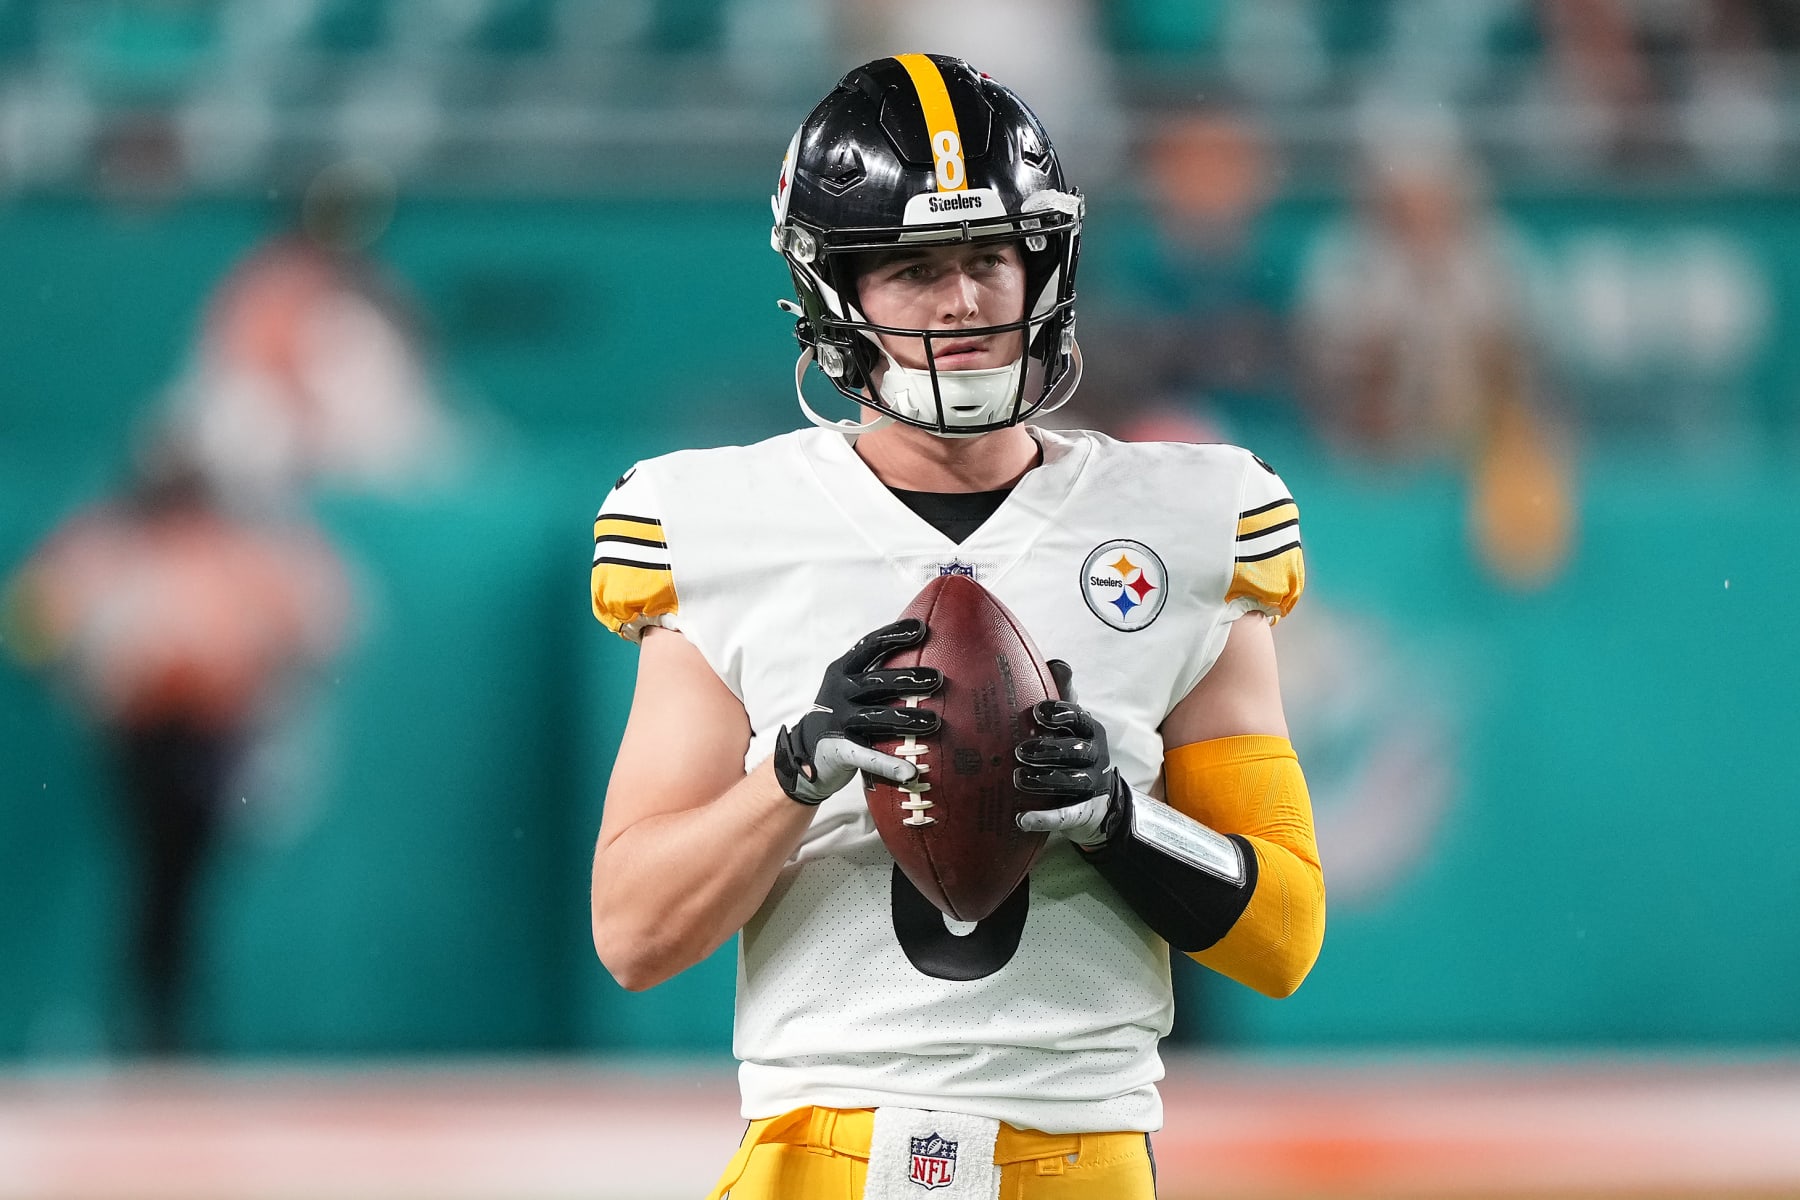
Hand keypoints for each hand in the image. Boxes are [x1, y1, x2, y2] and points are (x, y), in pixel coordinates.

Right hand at [773, 618, 942, 804]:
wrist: (804, 754)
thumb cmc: (842, 713)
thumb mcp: (851, 687)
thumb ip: (878, 672)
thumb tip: (925, 650)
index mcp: (842, 671)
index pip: (869, 647)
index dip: (894, 636)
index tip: (920, 629)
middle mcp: (838, 693)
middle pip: (876, 681)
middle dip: (908, 678)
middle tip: (937, 678)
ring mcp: (838, 722)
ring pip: (876, 718)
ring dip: (907, 719)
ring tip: (934, 721)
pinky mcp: (839, 751)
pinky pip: (867, 757)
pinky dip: (890, 765)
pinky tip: (911, 772)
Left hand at [1014, 661, 1123, 847]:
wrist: (1096, 802)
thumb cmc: (1072, 751)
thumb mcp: (1070, 724)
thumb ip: (1062, 695)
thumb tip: (1058, 661)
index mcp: (1089, 731)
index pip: (1078, 719)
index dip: (1060, 714)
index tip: (1037, 713)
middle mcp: (1093, 757)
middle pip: (1075, 751)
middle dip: (1048, 750)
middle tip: (1020, 751)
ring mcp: (1090, 787)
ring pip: (1072, 783)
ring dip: (1044, 781)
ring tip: (1018, 779)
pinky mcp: (1083, 813)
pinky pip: (1065, 816)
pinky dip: (1044, 818)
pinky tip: (1022, 819)